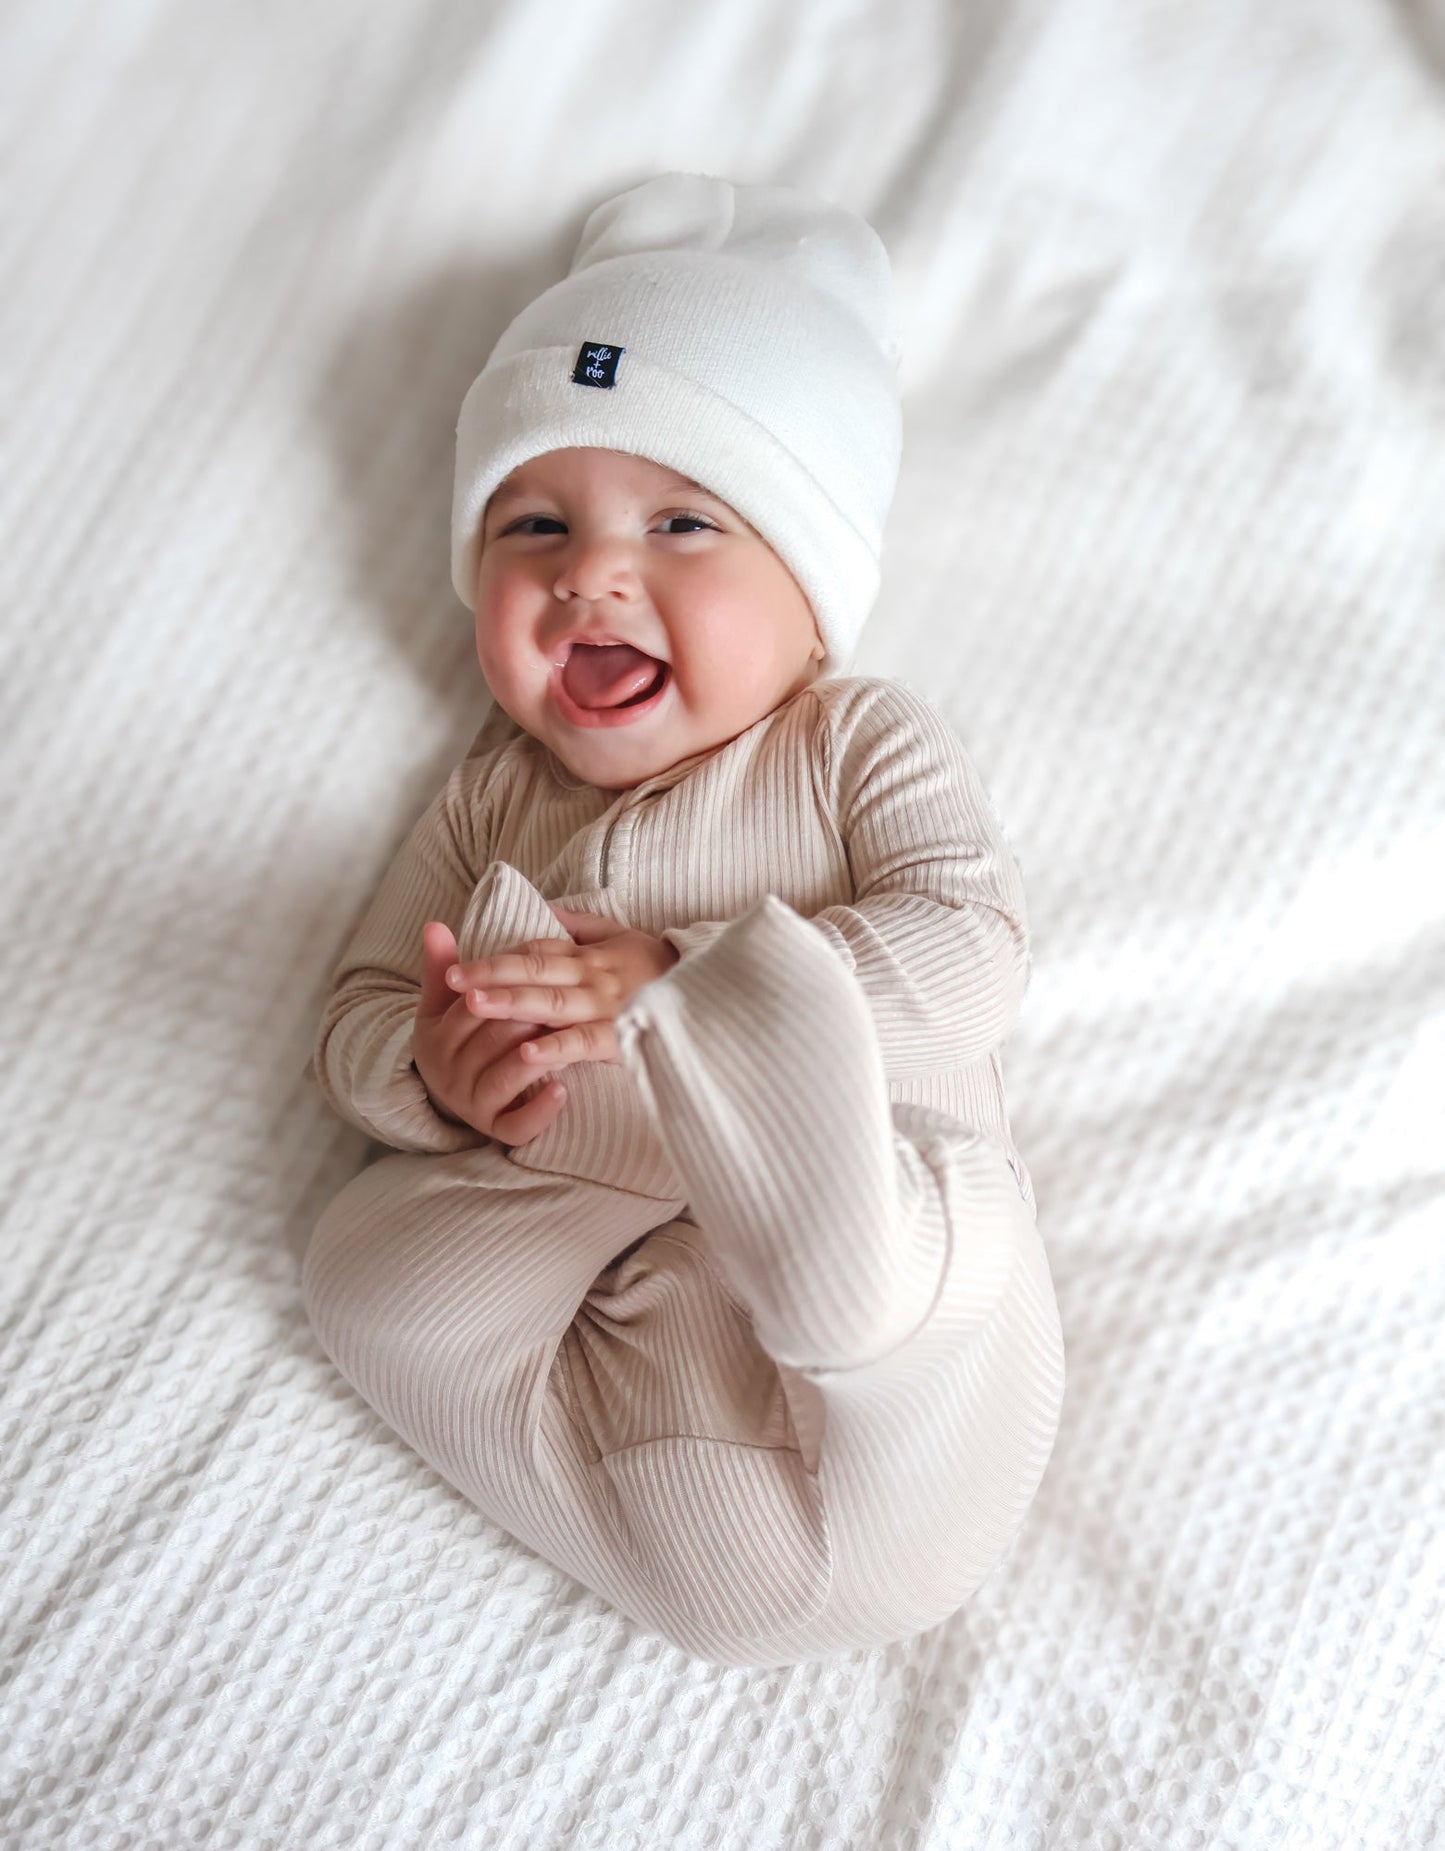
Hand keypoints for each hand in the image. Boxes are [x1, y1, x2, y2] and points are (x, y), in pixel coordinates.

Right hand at [411, 921, 568, 1146]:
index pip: (468, 1010)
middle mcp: (449, 1074)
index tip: (529, 974)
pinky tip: (562, 1091)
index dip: (498, 991)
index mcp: (436, 1038)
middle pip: (491, 1043)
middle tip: (564, 1005)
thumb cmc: (460, 1037)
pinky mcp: (497, 1131)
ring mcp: (473, 1105)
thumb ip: (442, 966)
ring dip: (537, 1060)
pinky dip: (539, 1110)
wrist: (456, 1091)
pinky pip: (516, 1126)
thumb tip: (435, 925)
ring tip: (568, 1043)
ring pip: (506, 1080)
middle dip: (525, 1022)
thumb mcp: (444, 1003)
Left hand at [443, 904, 679, 1074]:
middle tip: (453, 978)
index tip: (460, 964)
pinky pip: (585, 1042)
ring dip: (512, 1003)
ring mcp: (606, 1006)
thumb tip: (546, 910)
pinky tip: (528, 1055)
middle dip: (491, 974)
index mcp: (589, 955)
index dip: (498, 956)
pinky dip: (558, 1047)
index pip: (536, 950)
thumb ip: (582, 925)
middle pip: (535, 971)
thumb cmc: (659, 967)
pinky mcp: (622, 1037)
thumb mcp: (622, 935)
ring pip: (552, 1002)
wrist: (710, 994)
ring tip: (475, 1005)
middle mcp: (592, 977)